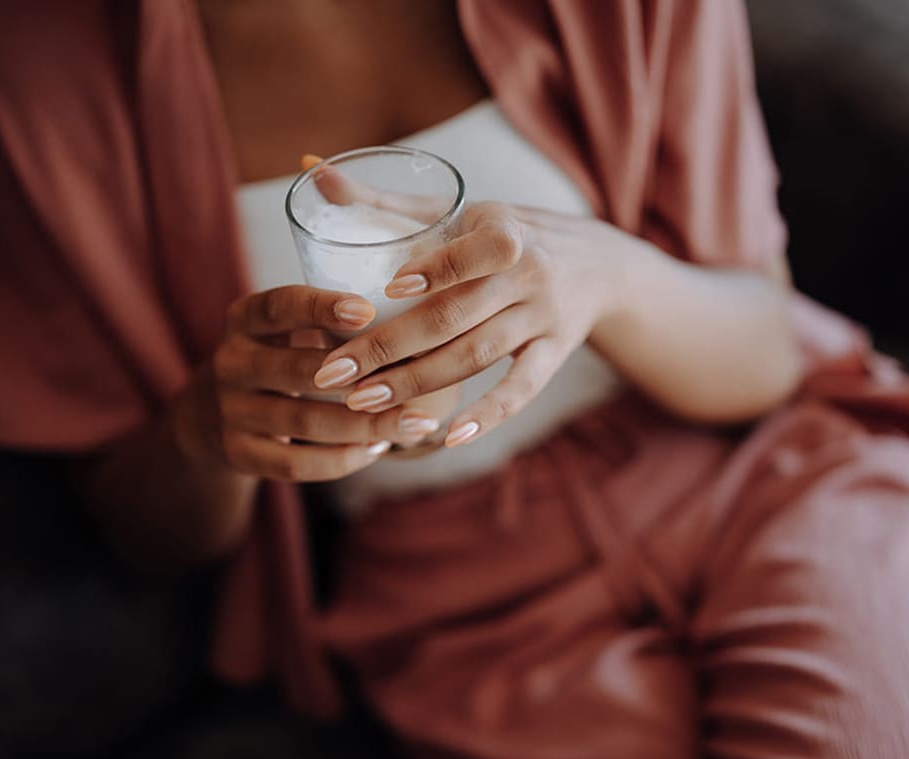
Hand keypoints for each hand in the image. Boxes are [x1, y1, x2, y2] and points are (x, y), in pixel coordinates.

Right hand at [170, 286, 443, 481]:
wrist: (206, 417)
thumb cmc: (273, 359)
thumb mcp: (280, 330)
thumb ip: (325, 323)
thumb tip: (412, 320)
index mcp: (243, 320)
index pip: (279, 307)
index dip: (321, 308)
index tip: (368, 310)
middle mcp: (229, 362)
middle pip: (299, 371)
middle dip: (363, 378)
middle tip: (418, 381)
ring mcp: (228, 411)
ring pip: (304, 422)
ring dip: (364, 425)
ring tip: (414, 423)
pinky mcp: (236, 453)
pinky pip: (294, 464)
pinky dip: (340, 460)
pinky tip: (376, 449)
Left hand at [310, 203, 625, 446]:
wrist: (596, 265)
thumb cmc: (505, 233)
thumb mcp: (459, 210)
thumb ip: (384, 201)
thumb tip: (312, 170)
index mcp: (504, 231)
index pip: (470, 253)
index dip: (433, 271)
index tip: (386, 292)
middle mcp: (530, 274)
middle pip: (455, 316)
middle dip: (390, 346)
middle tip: (334, 373)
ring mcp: (544, 318)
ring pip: (476, 355)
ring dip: (418, 383)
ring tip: (362, 404)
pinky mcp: (554, 355)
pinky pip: (519, 392)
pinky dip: (486, 417)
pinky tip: (446, 437)